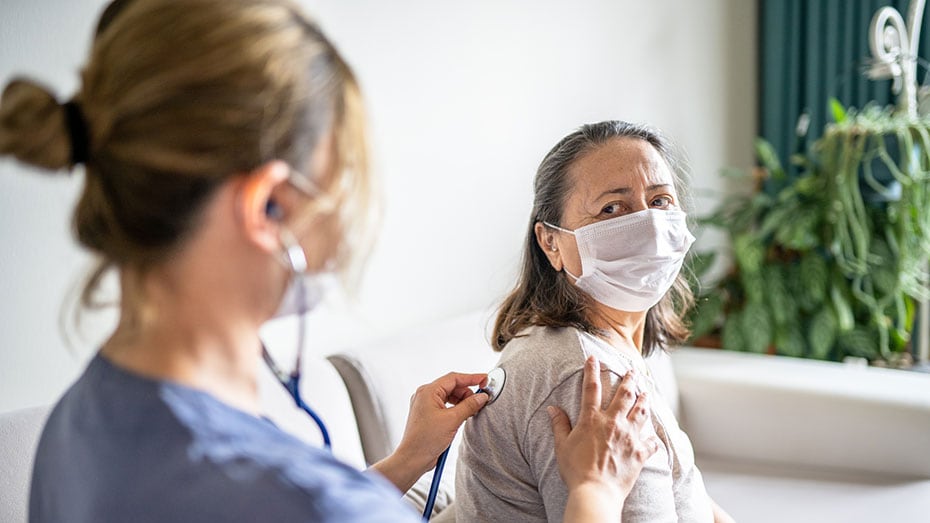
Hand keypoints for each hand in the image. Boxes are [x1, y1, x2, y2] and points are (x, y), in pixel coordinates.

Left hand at [372, 371, 488, 491]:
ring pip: (449, 396)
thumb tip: (482, 397)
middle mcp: (425, 395)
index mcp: (428, 391)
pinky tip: (464, 416)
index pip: (454, 378)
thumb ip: (469, 406)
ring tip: (472, 411)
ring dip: (462, 401)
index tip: (485, 380)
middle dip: (467, 392)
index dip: (471, 378)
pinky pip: (445, 406)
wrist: (413, 459)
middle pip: (452, 386)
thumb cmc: (426, 440)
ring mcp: (426, 405)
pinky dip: (456, 408)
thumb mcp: (452, 420)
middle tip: (480, 401)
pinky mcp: (428, 415)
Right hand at [548, 356, 659, 519]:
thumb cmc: (576, 470)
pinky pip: (651, 442)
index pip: (591, 388)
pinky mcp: (639, 453)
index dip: (592, 370)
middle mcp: (613, 423)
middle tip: (634, 370)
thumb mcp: (562, 446)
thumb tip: (552, 409)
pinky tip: (653, 436)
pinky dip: (652, 438)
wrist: (596, 492)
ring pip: (641, 412)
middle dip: (629, 380)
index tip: (594, 358)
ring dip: (644, 400)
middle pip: (624, 395)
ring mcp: (629, 437)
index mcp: (592, 419)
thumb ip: (559, 425)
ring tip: (647, 392)